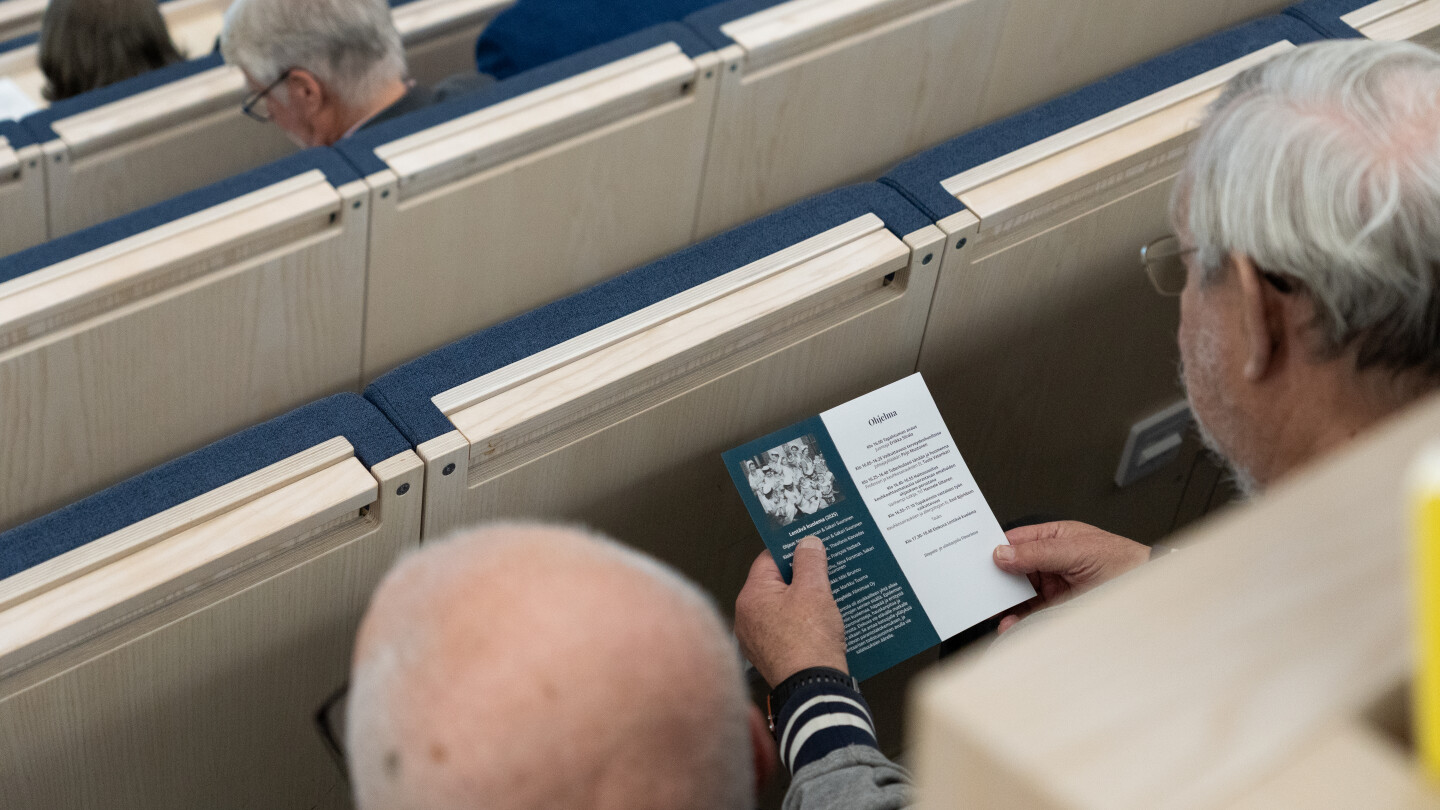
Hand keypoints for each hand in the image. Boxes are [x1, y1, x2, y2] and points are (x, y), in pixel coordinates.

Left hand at [734, 536, 847, 686]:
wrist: (814, 688)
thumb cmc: (809, 644)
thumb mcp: (815, 590)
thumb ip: (810, 561)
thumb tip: (807, 544)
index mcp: (752, 596)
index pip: (769, 558)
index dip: (792, 551)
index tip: (810, 549)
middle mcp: (747, 616)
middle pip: (775, 583)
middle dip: (801, 578)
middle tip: (823, 576)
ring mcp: (756, 637)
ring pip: (781, 606)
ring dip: (803, 602)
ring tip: (826, 601)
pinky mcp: (769, 653)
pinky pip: (784, 627)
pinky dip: (801, 623)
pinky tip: (820, 624)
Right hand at [992, 521, 1150, 633]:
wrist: (1149, 591)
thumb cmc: (1122, 562)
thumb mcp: (1076, 550)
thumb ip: (1038, 552)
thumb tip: (1002, 552)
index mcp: (1054, 537)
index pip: (1016, 540)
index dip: (995, 546)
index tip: (975, 556)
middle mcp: (1051, 561)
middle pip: (1013, 568)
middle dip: (996, 578)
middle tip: (978, 586)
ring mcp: (1054, 586)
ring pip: (1019, 593)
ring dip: (1004, 602)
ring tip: (990, 608)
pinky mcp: (1058, 609)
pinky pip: (1030, 614)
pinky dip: (1016, 620)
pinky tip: (1008, 622)